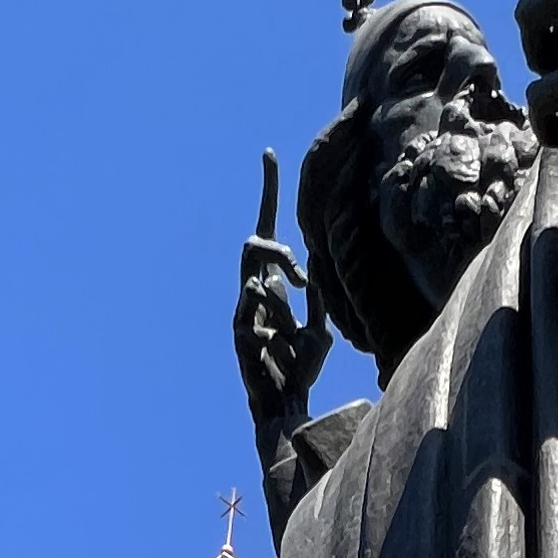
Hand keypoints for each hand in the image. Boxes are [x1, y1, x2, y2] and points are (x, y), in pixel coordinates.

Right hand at [234, 147, 327, 435]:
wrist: (283, 404)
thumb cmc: (299, 366)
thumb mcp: (318, 326)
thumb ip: (317, 298)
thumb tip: (319, 268)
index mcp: (272, 282)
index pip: (268, 229)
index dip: (268, 192)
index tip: (270, 154)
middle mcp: (253, 290)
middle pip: (254, 242)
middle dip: (278, 249)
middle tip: (302, 276)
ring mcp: (243, 309)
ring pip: (256, 274)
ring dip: (282, 291)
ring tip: (292, 324)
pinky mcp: (238, 332)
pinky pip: (255, 312)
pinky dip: (275, 328)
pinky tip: (278, 350)